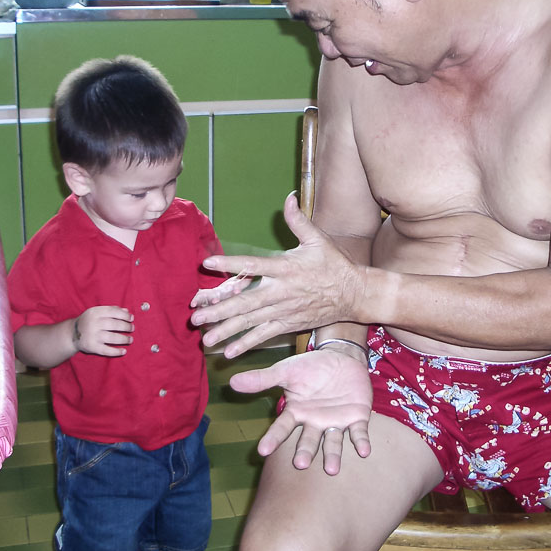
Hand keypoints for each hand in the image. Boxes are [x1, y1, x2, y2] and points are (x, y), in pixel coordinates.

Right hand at [72, 305, 132, 356]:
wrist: (72, 334)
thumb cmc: (89, 321)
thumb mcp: (97, 312)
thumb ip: (111, 310)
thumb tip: (127, 311)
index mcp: (95, 312)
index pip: (113, 312)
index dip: (124, 315)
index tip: (131, 318)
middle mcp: (93, 324)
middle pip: (114, 324)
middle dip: (126, 327)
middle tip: (132, 328)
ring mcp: (92, 336)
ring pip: (112, 338)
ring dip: (124, 339)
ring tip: (130, 339)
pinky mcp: (92, 347)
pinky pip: (106, 350)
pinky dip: (116, 352)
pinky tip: (123, 351)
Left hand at [191, 193, 362, 356]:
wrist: (355, 295)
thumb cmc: (335, 265)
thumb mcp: (317, 240)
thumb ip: (298, 221)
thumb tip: (289, 197)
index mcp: (285, 268)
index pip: (252, 265)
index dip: (229, 264)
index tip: (206, 263)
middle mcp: (281, 292)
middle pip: (244, 302)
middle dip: (219, 309)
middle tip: (195, 315)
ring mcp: (283, 311)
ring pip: (250, 322)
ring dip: (226, 330)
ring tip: (204, 338)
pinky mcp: (288, 324)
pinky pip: (263, 335)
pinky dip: (246, 344)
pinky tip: (228, 352)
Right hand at [230, 349, 372, 474]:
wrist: (341, 357)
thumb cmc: (311, 367)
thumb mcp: (286, 371)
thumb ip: (262, 379)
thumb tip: (232, 381)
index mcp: (297, 412)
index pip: (282, 428)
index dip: (273, 439)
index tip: (262, 451)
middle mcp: (315, 423)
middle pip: (308, 440)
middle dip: (305, 452)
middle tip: (300, 464)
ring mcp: (336, 422)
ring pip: (332, 442)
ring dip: (332, 456)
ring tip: (331, 469)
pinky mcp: (356, 418)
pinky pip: (358, 432)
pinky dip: (360, 442)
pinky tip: (363, 451)